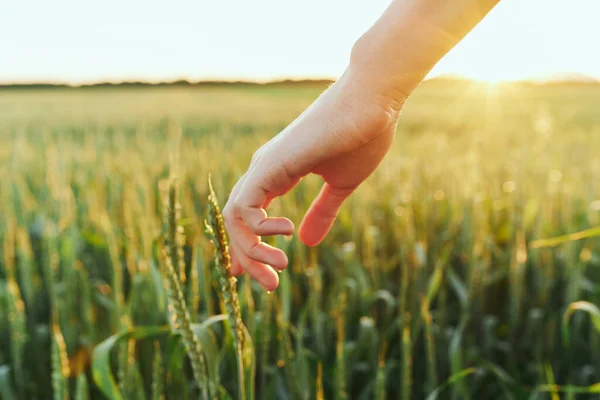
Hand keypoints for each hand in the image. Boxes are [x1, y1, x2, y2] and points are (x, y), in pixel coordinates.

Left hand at [223, 67, 404, 289]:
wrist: (372, 102)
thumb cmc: (362, 137)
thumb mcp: (340, 186)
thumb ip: (322, 212)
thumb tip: (307, 243)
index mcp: (276, 175)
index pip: (248, 217)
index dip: (248, 249)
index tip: (261, 275)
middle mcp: (263, 171)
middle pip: (235, 223)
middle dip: (248, 260)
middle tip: (271, 286)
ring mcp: (264, 166)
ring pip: (235, 217)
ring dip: (251, 251)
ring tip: (280, 267)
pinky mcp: (271, 164)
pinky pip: (245, 204)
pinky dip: (257, 227)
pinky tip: (287, 232)